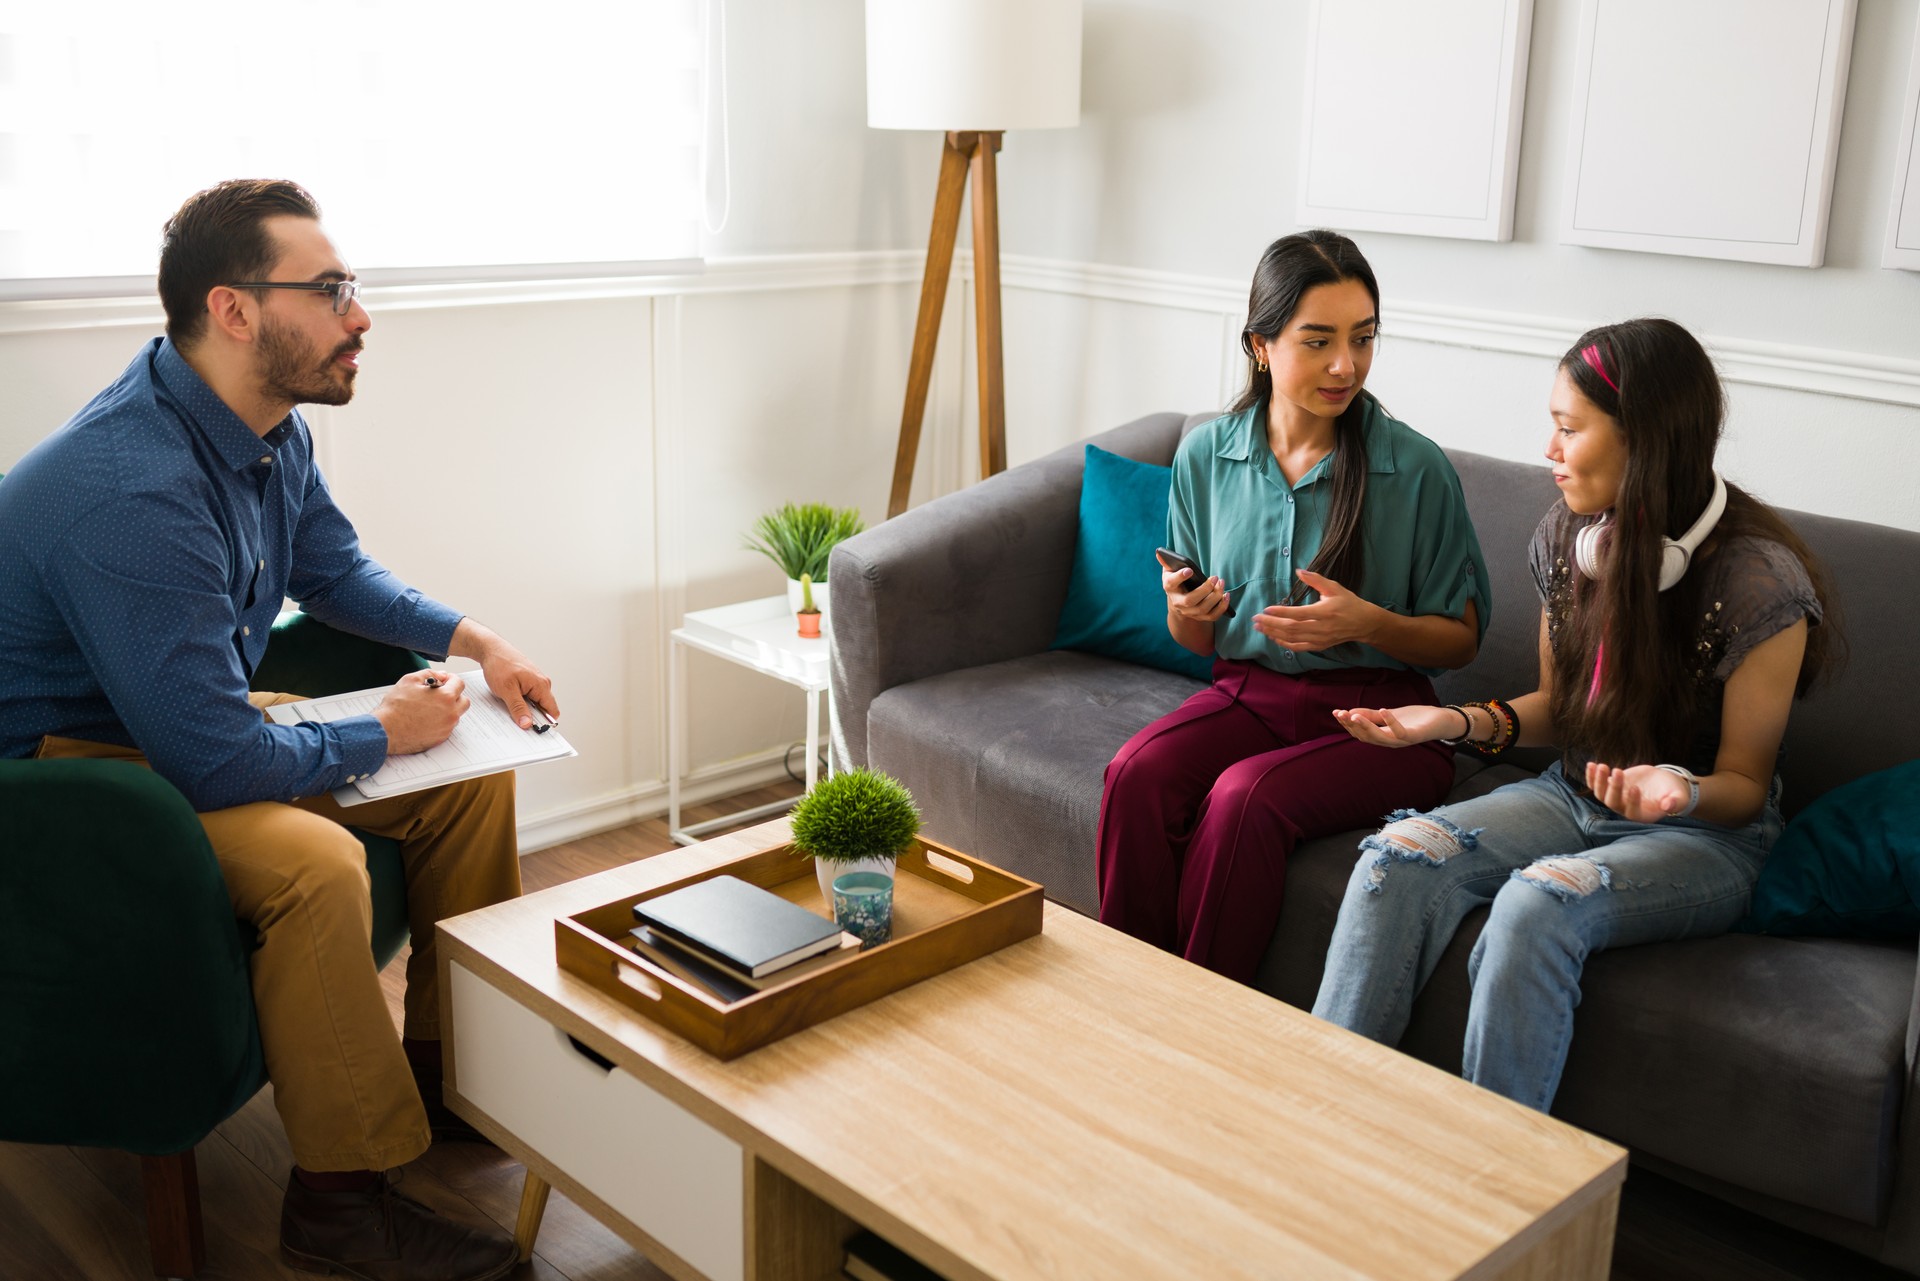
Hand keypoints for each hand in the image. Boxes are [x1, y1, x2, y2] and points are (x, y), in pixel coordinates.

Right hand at [373, 669, 468, 754]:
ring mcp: (446, 727)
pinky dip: (441, 721)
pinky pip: (447, 727)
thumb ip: (430, 674)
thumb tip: (441, 675)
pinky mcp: (440, 738)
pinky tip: (426, 718)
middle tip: (439, 694)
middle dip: (454, 695)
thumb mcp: (410, 680)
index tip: (443, 680)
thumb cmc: (395, 707)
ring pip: (456, 715)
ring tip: (430, 707)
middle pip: (463, 700)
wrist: (385, 731)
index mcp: (446, 697)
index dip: (450, 679)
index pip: (460, 683)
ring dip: (448, 709)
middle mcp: (450, 713)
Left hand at [450, 618, 560, 729]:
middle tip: (515, 719)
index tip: (532, 730)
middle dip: (531, 716)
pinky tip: (508, 698)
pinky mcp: (528, 680)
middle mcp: (542, 683)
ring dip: (523, 708)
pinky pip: (528, 696)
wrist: (491, 649)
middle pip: (543, 708)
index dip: (544, 722)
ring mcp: (536, 681)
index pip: (552, 711)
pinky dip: (519, 700)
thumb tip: (528, 724)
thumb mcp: (507, 690)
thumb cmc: (499, 665)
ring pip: (534, 703)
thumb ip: (518, 709)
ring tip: (508, 705)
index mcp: (541, 685)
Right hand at [1164, 566, 1228, 622]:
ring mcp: (1189, 612)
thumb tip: (1159, 552)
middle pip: (1190, 600)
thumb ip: (1167, 562)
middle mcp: (1178, 603)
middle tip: (1215, 577)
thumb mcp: (1170, 571)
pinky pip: (1213, 616)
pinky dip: (1222, 607)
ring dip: (1215, 596)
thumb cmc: (1177, 581)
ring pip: (1203, 609)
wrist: (1179, 601)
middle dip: (1204, 589)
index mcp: (1169, 588)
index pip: (1172, 583)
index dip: (1180, 577)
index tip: (1189, 570)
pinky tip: (1227, 595)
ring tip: (1222, 583)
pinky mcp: (1201, 617)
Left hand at [1254, 570, 1380, 651]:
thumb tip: (1298, 571)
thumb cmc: (1348, 603)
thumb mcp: (1334, 588)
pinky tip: (1273, 637)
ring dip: (1273, 633)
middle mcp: (1322, 628)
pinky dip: (1284, 643)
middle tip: (1255, 619)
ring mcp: (1320, 639)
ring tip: (1259, 628)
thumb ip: (1315, 580)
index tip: (1265, 609)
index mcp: (1325, 612)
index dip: (1281, 613)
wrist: (1363, 623)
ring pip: (1292, 638)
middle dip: (1271, 624)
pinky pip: (1298, 647)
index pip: (1298, 614)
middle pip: (1291, 628)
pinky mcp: (1319, 646)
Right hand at [1331, 704, 1456, 748]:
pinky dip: (1390, 722)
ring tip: (1354, 715)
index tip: (1335, 712)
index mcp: (1382, 736)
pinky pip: (1400, 732)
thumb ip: (1371, 715)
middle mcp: (1390, 742)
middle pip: (1366, 737)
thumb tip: (1350, 712)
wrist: (1441, 721)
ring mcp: (1402, 741)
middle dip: (1352, 726)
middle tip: (1340, 714)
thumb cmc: (1415, 719)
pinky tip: (1383, 709)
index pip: (1360, 733)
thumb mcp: (1389, 714)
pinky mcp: (1415, 736)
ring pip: (1379, 738)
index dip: (1347, 724)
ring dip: (1365, 727)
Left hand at [1586, 760, 1690, 821]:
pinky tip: (1591, 765)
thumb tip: (1668, 807)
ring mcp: (1617, 798)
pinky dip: (1592, 776)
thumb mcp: (1678, 797)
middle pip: (1613, 803)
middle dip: (1614, 788)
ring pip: (1601, 794)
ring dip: (1599, 781)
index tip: (1635, 787)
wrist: (1664, 784)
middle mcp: (1626, 809)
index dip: (1631, 801)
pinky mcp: (1612, 787)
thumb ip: (1675, 802)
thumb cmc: (1674, 793)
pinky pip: (1596, 784)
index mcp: (1642, 815)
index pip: (1631, 812)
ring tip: (1602, 766)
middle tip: (1618, 771)